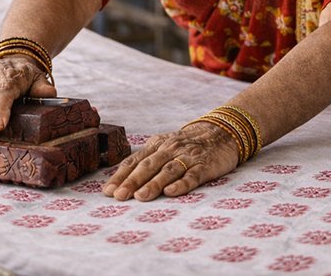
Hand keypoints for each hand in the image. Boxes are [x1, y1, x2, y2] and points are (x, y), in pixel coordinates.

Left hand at [102, 121, 239, 201]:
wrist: (221, 132)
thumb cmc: (187, 145)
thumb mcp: (165, 146)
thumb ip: (148, 159)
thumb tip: (121, 180)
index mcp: (157, 144)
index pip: (135, 160)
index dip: (121, 176)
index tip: (108, 191)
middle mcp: (170, 149)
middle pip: (148, 165)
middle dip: (132, 181)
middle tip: (119, 196)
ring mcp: (188, 157)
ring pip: (168, 170)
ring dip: (154, 184)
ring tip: (140, 197)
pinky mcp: (205, 166)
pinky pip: (192, 175)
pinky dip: (181, 184)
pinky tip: (171, 192)